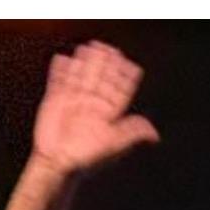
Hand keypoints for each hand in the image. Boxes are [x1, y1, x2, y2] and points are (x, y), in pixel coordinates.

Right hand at [28, 42, 161, 177]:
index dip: (124, 77)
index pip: (119, 89)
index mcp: (107, 112)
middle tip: (109, 49)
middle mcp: (92, 104)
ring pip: (81, 76)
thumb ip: (132, 133)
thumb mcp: (114, 144)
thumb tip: (155, 134)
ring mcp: (73, 100)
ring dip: (85, 63)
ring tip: (89, 48)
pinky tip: (63, 59)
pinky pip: (58, 81)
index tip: (129, 64)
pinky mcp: (55, 100)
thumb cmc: (86, 156)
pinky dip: (60, 70)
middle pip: (101, 78)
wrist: (58, 162)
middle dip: (105, 64)